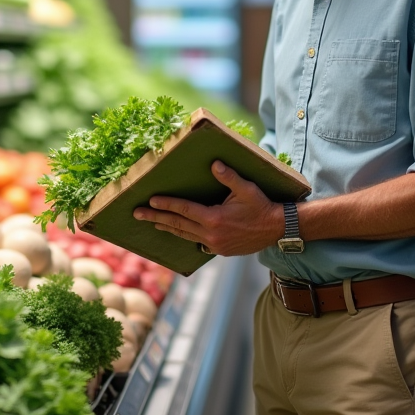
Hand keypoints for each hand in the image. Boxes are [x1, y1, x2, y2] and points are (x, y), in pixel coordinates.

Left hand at [132, 161, 283, 255]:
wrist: (276, 230)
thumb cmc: (262, 206)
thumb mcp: (247, 189)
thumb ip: (229, 177)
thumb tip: (214, 164)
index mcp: (214, 218)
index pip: (183, 210)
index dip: (166, 204)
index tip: (151, 200)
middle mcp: (211, 235)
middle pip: (177, 224)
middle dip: (156, 217)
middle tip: (137, 214)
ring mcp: (214, 245)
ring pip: (185, 236)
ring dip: (168, 228)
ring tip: (153, 223)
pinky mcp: (220, 251)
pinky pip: (197, 243)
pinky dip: (185, 237)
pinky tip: (178, 233)